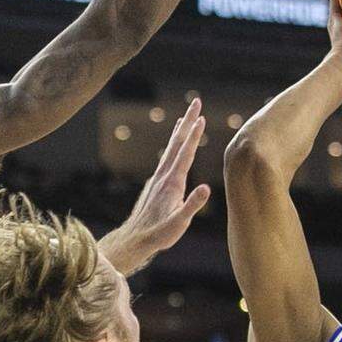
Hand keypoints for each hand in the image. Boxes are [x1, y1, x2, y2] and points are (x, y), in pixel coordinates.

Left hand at [99, 100, 210, 275]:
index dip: (193, 135)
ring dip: (180, 131)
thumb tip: (205, 188)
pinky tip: (175, 146)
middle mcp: (163, 176)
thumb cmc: (159, 234)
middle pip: (177, 143)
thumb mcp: (179, 223)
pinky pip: (167, 158)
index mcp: (172, 182)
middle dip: (187, 122)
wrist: (135, 239)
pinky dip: (173, 146)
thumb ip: (192, 205)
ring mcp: (158, 178)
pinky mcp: (156, 184)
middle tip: (196, 102)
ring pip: (171, 149)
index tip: (201, 117)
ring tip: (186, 117)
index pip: (185, 153)